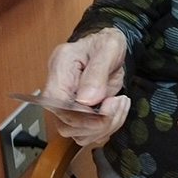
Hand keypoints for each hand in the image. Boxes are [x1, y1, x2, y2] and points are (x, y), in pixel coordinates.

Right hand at [43, 27, 129, 145]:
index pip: (56, 105)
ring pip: (79, 135)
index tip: (105, 110)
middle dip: (97, 123)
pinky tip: (119, 108)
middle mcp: (60, 93)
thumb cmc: (105, 43)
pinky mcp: (82, 115)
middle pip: (66, 126)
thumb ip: (97, 72)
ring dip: (107, 126)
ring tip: (120, 102)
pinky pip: (92, 133)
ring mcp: (69, 107)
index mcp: (60, 71)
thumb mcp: (108, 48)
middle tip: (117, 103)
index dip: (79, 116)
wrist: (108, 47)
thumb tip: (86, 100)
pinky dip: (110, 126)